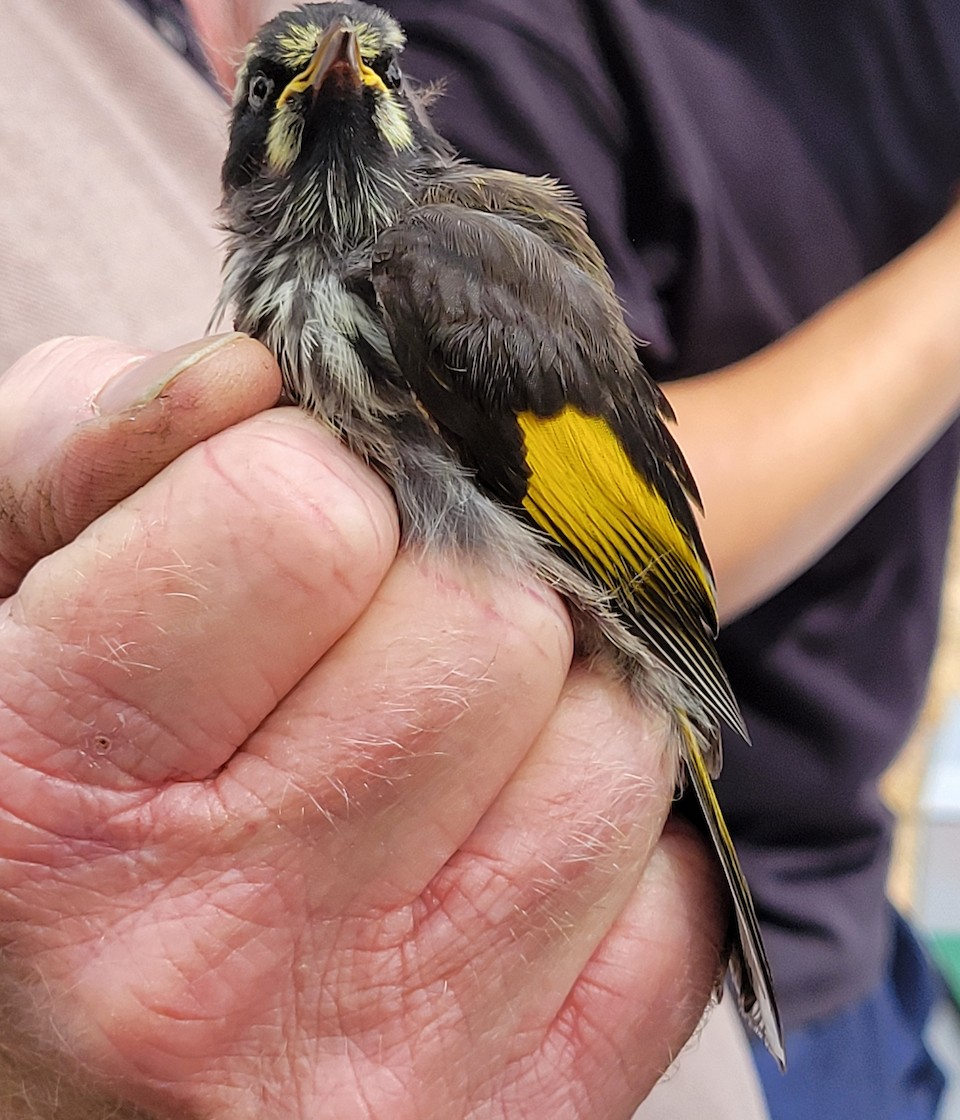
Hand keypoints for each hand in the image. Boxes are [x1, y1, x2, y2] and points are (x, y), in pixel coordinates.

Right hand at [0, 335, 723, 1119]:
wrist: (68, 1100)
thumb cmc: (31, 829)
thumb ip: (73, 463)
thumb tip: (243, 374)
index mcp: (51, 803)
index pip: (305, 513)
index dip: (299, 484)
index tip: (271, 529)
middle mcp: (222, 962)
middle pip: (494, 617)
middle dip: (438, 581)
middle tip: (354, 645)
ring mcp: (397, 1063)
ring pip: (619, 737)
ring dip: (544, 704)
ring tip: (426, 749)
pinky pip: (679, 898)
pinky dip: (605, 848)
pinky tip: (489, 863)